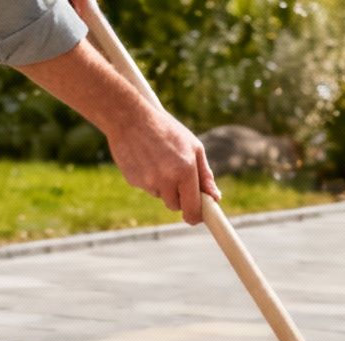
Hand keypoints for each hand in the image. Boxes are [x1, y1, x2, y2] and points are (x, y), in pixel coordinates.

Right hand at [107, 109, 219, 224]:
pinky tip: (146, 159)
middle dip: (179, 196)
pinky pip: (146, 187)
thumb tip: (215, 198)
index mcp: (185, 171)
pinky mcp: (133, 180)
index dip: (196, 216)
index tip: (197, 218)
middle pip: (176, 205)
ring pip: (161, 196)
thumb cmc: (166, 130)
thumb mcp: (193, 147)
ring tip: (159, 161)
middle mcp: (166, 180)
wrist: (129, 117)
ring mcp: (148, 182)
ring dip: (163, 186)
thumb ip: (205, 175)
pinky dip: (148, 178)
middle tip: (176, 176)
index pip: (193, 209)